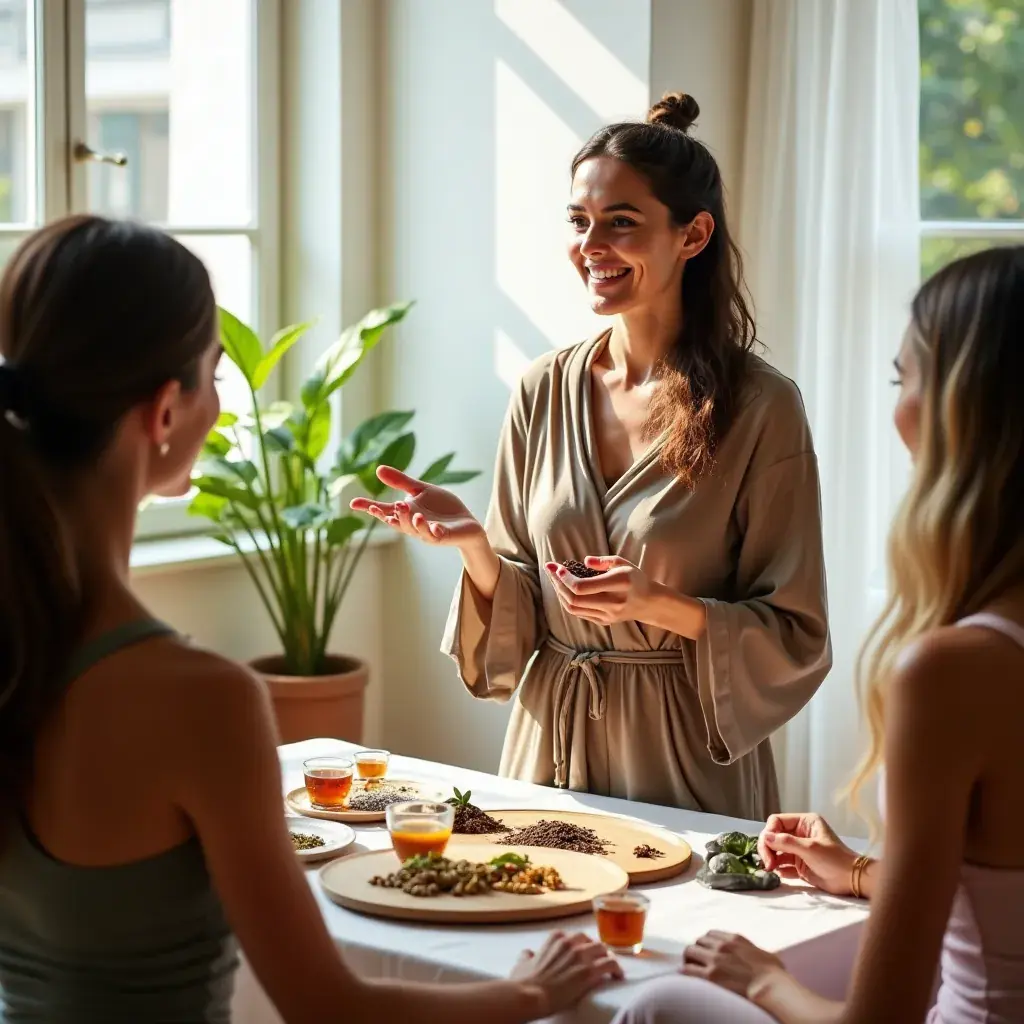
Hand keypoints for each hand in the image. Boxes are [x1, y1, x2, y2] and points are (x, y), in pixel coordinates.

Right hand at [349, 466, 484, 547]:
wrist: (466, 522)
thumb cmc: (442, 508)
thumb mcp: (421, 490)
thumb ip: (401, 482)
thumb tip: (378, 469)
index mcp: (406, 513)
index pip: (384, 511)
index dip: (369, 508)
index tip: (353, 503)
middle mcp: (413, 525)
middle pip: (397, 522)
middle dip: (391, 515)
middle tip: (383, 506)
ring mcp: (428, 532)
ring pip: (415, 530)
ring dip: (410, 521)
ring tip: (408, 510)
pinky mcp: (443, 536)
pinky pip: (436, 535)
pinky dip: (433, 530)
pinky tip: (433, 525)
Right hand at [511, 931, 622, 1014]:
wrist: (531, 994)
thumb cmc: (524, 982)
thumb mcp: (521, 964)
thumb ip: (526, 956)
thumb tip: (527, 954)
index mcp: (555, 939)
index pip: (572, 936)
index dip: (578, 944)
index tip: (581, 952)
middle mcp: (570, 943)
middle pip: (590, 940)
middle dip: (595, 949)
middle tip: (598, 959)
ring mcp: (581, 956)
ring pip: (603, 949)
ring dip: (607, 957)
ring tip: (611, 967)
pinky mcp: (590, 972)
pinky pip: (610, 964)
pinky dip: (616, 969)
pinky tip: (618, 976)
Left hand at [544, 555, 657, 626]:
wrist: (649, 603)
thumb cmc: (634, 578)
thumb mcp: (623, 562)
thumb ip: (603, 561)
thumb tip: (584, 561)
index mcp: (619, 583)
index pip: (583, 587)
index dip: (566, 579)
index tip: (558, 568)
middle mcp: (613, 602)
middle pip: (575, 599)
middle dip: (558, 584)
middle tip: (550, 570)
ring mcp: (608, 615)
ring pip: (574, 608)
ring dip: (560, 593)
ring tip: (554, 579)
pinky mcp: (604, 621)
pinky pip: (579, 613)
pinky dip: (567, 601)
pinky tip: (563, 589)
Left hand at [682, 931, 784, 999]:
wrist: (771, 987)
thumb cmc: (774, 975)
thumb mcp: (763, 954)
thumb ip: (752, 950)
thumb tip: (756, 955)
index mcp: (734, 939)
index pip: (710, 934)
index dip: (706, 943)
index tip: (706, 951)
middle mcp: (721, 946)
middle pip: (698, 942)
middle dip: (697, 951)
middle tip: (697, 961)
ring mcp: (715, 960)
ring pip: (690, 952)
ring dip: (689, 959)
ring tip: (690, 968)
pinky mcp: (710, 976)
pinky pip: (688, 969)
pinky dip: (684, 971)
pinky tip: (684, 975)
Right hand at [758, 813, 857, 895]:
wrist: (852, 880)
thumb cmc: (835, 859)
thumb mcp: (810, 848)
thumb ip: (786, 842)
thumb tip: (765, 837)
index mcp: (804, 822)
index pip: (777, 821)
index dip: (769, 832)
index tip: (767, 846)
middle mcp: (799, 833)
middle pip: (774, 836)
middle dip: (768, 848)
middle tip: (767, 863)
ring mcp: (799, 849)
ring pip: (776, 850)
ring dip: (771, 859)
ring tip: (769, 869)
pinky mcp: (799, 865)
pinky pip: (783, 864)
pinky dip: (778, 868)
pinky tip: (776, 874)